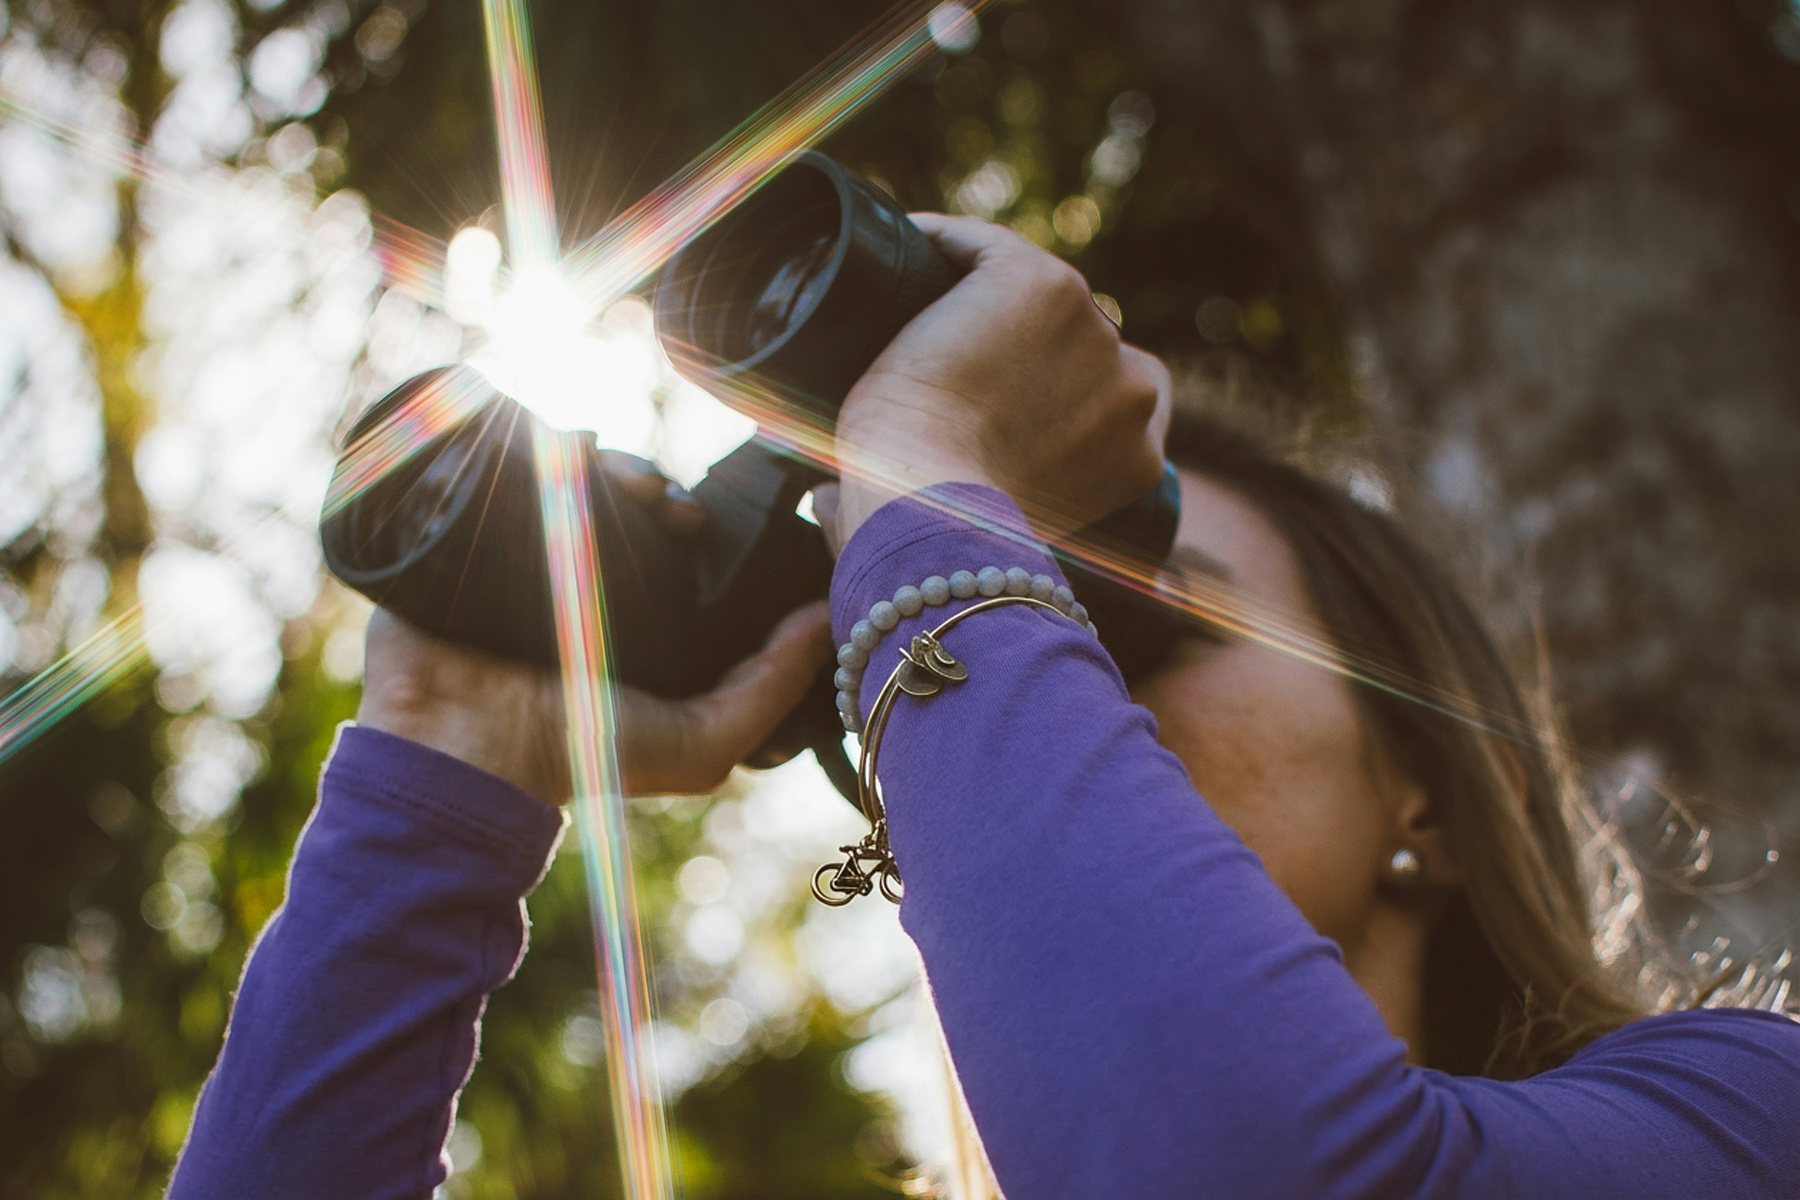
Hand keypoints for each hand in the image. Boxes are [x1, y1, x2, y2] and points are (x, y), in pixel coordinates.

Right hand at [354, 457, 834, 804]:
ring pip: (584, 482)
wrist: (468, 750)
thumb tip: (828, 617)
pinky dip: (552, 448)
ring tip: (630, 484)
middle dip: (660, 488)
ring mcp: (532, 556)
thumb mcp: (702, 742)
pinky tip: (575, 449)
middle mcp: (586, 586)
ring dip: (617, 466)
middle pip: (632, 506)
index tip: (708, 522)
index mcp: (638, 624)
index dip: (702, 523)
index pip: (678, 550)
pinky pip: (520, 472)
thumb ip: (771, 687)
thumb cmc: (586, 755)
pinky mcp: (482, 537)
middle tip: (673, 506)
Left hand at [832, 214, 1170, 542]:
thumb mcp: (982, 539)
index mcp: (1139, 458)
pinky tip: (898, 255)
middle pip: (1074, 344)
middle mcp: (1132, 387)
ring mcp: (1091, 329)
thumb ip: (958, 515)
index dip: (1056, 396)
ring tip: (915, 317)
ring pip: (1030, 296)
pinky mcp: (1038, 283)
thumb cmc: (938, 538)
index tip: (993, 403)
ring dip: (979, 300)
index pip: (1112, 400)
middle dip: (1025, 351)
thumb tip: (821, 505)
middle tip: (949, 363)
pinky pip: (981, 246)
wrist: (926, 506)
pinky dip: (938, 244)